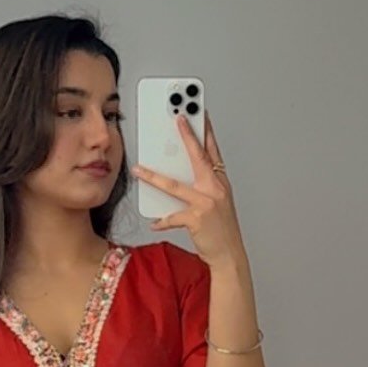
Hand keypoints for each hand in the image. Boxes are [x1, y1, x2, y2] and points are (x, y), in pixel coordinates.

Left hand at [131, 110, 246, 268]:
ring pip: (175, 185)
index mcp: (220, 182)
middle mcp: (215, 189)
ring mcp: (207, 203)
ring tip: (139, 169)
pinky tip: (154, 222)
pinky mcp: (196, 219)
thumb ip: (200, 188)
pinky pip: (172, 217)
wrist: (229, 255)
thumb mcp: (216, 204)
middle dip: (188, 136)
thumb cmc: (221, 231)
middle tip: (177, 117)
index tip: (198, 111)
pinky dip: (162, 221)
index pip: (212, 150)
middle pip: (199, 157)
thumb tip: (177, 177)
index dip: (206, 130)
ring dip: (154, 177)